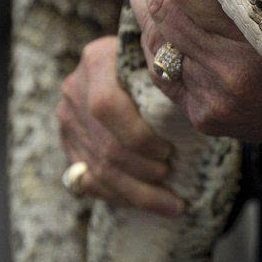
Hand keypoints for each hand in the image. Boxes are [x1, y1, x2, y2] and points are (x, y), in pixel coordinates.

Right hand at [57, 36, 184, 214]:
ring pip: (97, 171)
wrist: (130, 67)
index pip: (106, 107)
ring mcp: (68, 119)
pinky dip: (119, 197)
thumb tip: (193, 107)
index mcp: (96, 61)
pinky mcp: (69, 144)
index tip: (168, 151)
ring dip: (136, 193)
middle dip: (142, 171)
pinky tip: (146, 204)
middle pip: (104, 145)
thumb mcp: (163, 58)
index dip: (137, 137)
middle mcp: (75, 89)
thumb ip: (170, 73)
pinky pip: (88, 182)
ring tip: (169, 203)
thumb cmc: (160, 64)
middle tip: (171, 178)